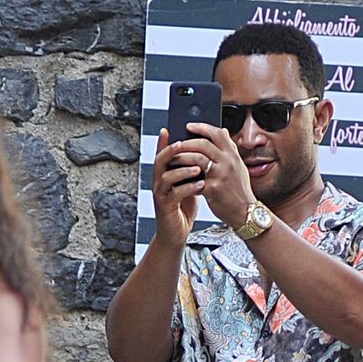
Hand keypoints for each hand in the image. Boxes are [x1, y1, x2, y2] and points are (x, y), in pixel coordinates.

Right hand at [151, 127, 205, 247]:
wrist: (176, 233)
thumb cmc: (182, 208)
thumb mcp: (188, 184)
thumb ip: (192, 169)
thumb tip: (203, 151)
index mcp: (164, 175)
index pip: (162, 155)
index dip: (162, 142)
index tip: (167, 128)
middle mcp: (159, 183)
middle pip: (159, 162)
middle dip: (170, 151)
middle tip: (182, 144)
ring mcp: (160, 196)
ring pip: (166, 177)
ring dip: (183, 170)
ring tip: (198, 167)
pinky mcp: (165, 208)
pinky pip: (175, 195)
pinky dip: (188, 188)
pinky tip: (200, 185)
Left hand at [173, 121, 255, 231]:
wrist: (246, 212)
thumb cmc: (240, 191)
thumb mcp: (239, 166)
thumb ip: (230, 148)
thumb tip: (223, 131)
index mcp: (233, 155)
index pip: (217, 133)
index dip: (202, 127)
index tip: (189, 125)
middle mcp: (228, 162)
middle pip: (203, 144)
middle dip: (186, 142)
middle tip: (175, 144)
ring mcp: (221, 175)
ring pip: (197, 158)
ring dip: (182, 158)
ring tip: (173, 160)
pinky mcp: (213, 189)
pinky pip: (194, 179)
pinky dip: (185, 178)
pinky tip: (178, 178)